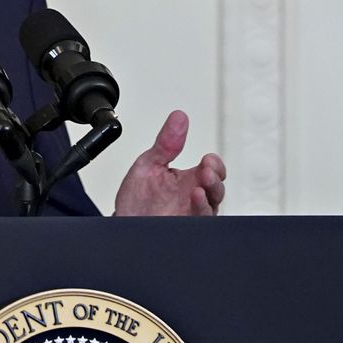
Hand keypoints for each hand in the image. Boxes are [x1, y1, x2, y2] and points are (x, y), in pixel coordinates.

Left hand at [111, 110, 225, 216]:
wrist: (125, 224)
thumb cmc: (137, 199)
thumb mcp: (149, 164)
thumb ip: (166, 143)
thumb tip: (179, 117)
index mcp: (187, 179)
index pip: (212, 169)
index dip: (214, 164)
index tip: (207, 159)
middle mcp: (193, 196)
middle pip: (217, 186)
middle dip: (216, 176)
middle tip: (208, 168)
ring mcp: (192, 212)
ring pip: (213, 202)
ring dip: (212, 191)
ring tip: (202, 181)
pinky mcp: (188, 225)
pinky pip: (203, 218)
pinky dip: (202, 208)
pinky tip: (196, 197)